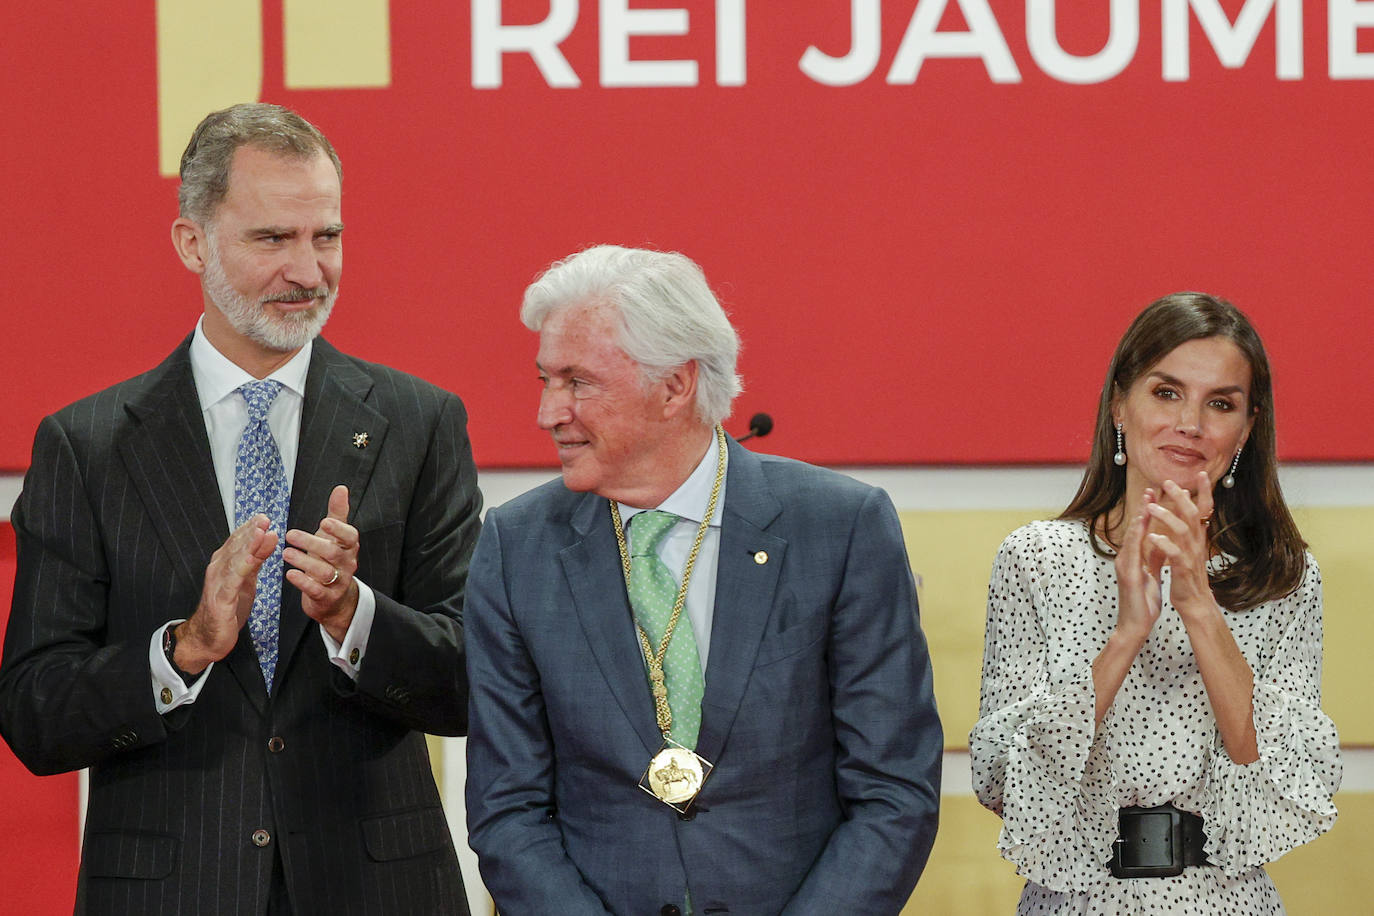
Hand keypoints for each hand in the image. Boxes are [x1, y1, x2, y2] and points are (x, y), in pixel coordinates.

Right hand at [179, 515, 277, 672]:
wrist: (207, 638)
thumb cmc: (227, 608)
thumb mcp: (246, 581)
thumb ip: (256, 561)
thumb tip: (269, 538)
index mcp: (224, 564)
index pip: (237, 542)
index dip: (250, 528)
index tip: (263, 517)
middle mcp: (218, 569)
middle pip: (235, 547)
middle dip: (250, 531)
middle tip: (264, 518)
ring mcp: (218, 583)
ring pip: (234, 560)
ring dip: (248, 545)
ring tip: (261, 531)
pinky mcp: (221, 599)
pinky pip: (232, 580)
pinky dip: (242, 567)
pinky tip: (251, 559)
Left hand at [284, 484, 359, 641]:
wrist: (334, 598)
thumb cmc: (330, 560)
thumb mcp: (334, 536)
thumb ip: (338, 513)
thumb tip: (341, 488)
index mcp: (348, 547)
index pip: (350, 537)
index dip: (338, 529)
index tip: (324, 522)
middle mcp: (346, 564)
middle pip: (333, 553)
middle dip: (312, 543)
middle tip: (290, 534)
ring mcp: (338, 582)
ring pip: (324, 572)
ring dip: (304, 562)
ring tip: (286, 553)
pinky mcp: (326, 598)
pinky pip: (316, 590)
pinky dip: (303, 582)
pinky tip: (290, 574)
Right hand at [1112, 492, 1163, 646]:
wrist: (1135, 626)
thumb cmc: (1143, 604)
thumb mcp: (1151, 577)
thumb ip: (1153, 560)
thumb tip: (1158, 545)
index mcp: (1134, 560)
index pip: (1142, 532)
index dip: (1148, 514)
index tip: (1155, 497)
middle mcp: (1126, 559)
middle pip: (1135, 529)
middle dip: (1143, 509)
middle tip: (1151, 489)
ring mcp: (1125, 565)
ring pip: (1133, 536)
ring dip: (1140, 517)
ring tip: (1147, 500)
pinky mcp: (1128, 574)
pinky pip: (1133, 551)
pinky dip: (1137, 535)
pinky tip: (1142, 524)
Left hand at [1144, 473, 1215, 616]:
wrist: (1194, 602)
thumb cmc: (1189, 577)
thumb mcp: (1192, 552)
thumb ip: (1194, 536)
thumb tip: (1202, 521)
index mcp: (1196, 538)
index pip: (1202, 510)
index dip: (1203, 492)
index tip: (1201, 474)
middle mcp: (1196, 543)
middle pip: (1193, 514)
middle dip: (1181, 497)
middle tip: (1168, 482)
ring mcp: (1191, 555)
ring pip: (1183, 530)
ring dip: (1167, 517)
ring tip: (1152, 507)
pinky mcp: (1183, 569)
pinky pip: (1174, 553)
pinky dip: (1164, 543)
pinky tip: (1153, 537)